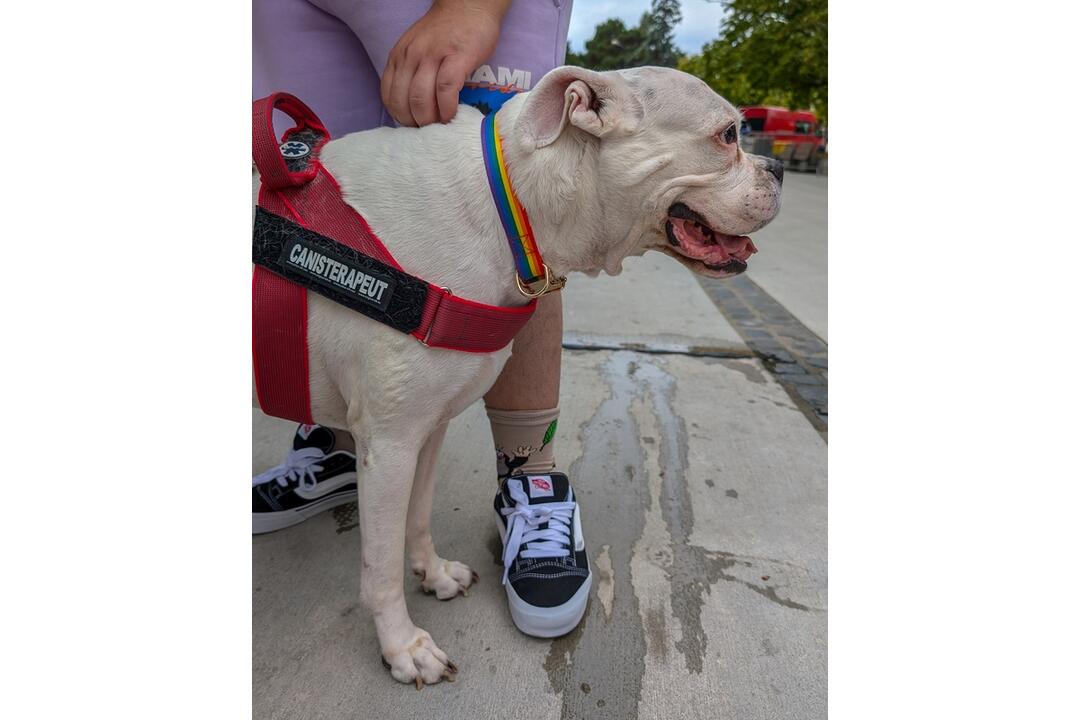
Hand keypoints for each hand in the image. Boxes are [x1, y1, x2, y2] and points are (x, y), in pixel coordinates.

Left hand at [380, 0, 509, 126]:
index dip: (399, 116)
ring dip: (429, 119)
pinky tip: (452, 115)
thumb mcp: (417, 49)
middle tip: (427, 131)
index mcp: (399, 56)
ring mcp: (433, 56)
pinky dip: (447, 109)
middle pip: (403, 101)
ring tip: (440, 127)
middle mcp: (411, 56)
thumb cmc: (446, 32)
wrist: (469, 5)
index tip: (412, 125)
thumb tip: (412, 107)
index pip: (388, 95)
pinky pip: (445, 90)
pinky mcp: (456, 58)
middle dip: (414, 122)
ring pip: (420, 99)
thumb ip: (411, 72)